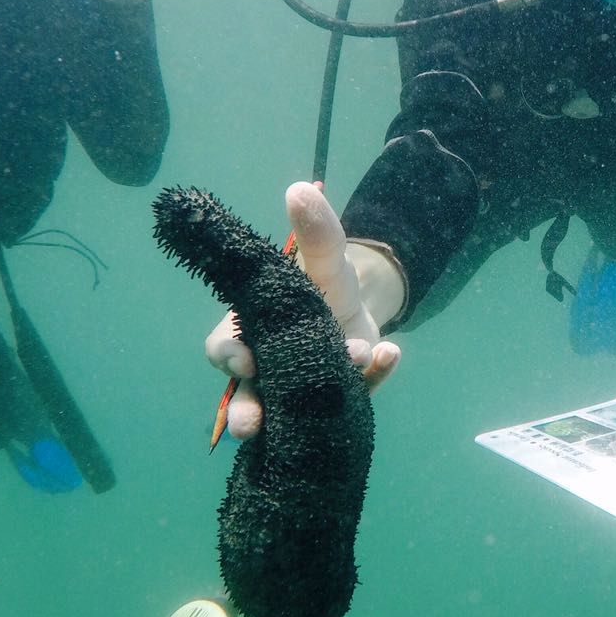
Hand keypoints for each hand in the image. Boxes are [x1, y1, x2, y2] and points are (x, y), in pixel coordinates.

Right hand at [204, 182, 402, 439]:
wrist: (361, 304)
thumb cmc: (323, 284)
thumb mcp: (324, 258)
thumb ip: (315, 233)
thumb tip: (298, 189)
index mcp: (250, 334)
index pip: (225, 349)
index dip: (231, 356)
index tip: (246, 361)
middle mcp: (269, 371)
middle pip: (246, 400)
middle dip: (246, 414)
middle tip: (250, 426)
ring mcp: (302, 392)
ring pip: (289, 416)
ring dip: (298, 419)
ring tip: (318, 421)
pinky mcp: (342, 401)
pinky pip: (356, 397)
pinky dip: (374, 378)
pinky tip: (390, 354)